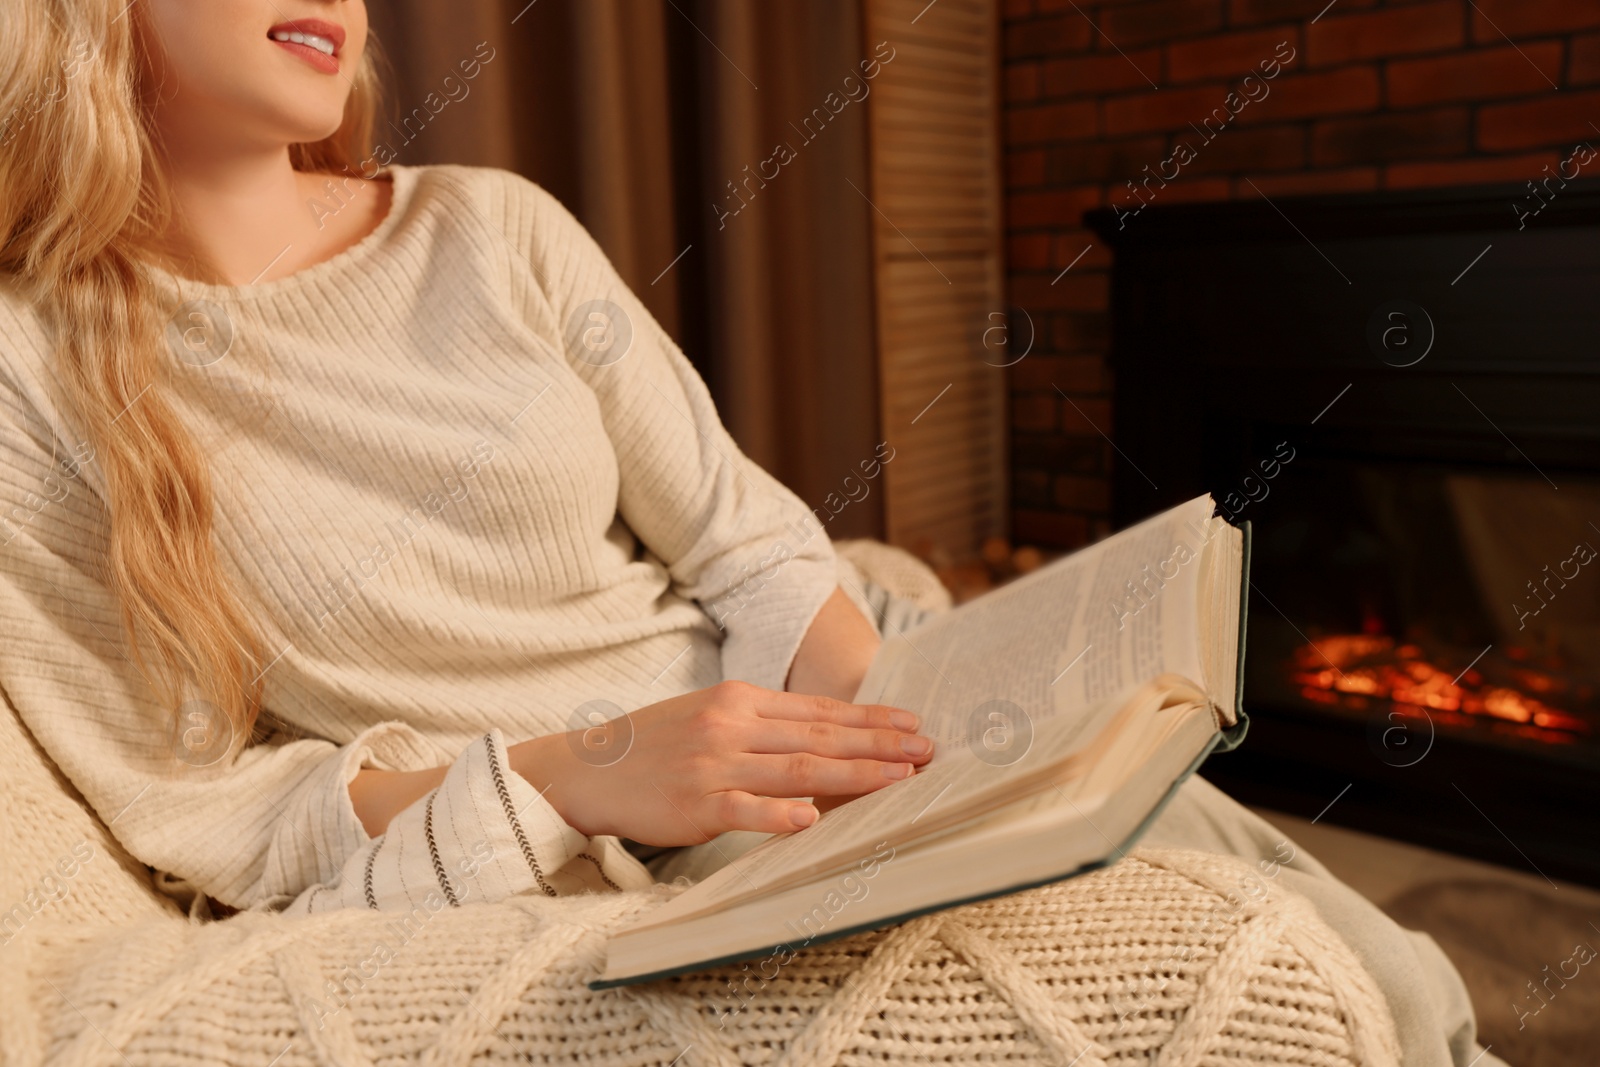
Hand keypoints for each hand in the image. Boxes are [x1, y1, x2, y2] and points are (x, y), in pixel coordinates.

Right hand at [509, 680, 930, 844]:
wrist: (587, 769)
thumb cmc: (653, 745)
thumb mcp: (708, 714)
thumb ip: (761, 723)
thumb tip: (821, 736)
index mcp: (738, 699)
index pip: (817, 710)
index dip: (868, 718)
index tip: (912, 725)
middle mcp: (731, 725)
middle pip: (819, 736)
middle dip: (878, 744)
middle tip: (927, 751)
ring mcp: (714, 765)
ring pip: (797, 769)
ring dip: (853, 775)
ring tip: (898, 779)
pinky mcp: (695, 806)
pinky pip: (746, 810)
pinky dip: (780, 814)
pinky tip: (814, 818)